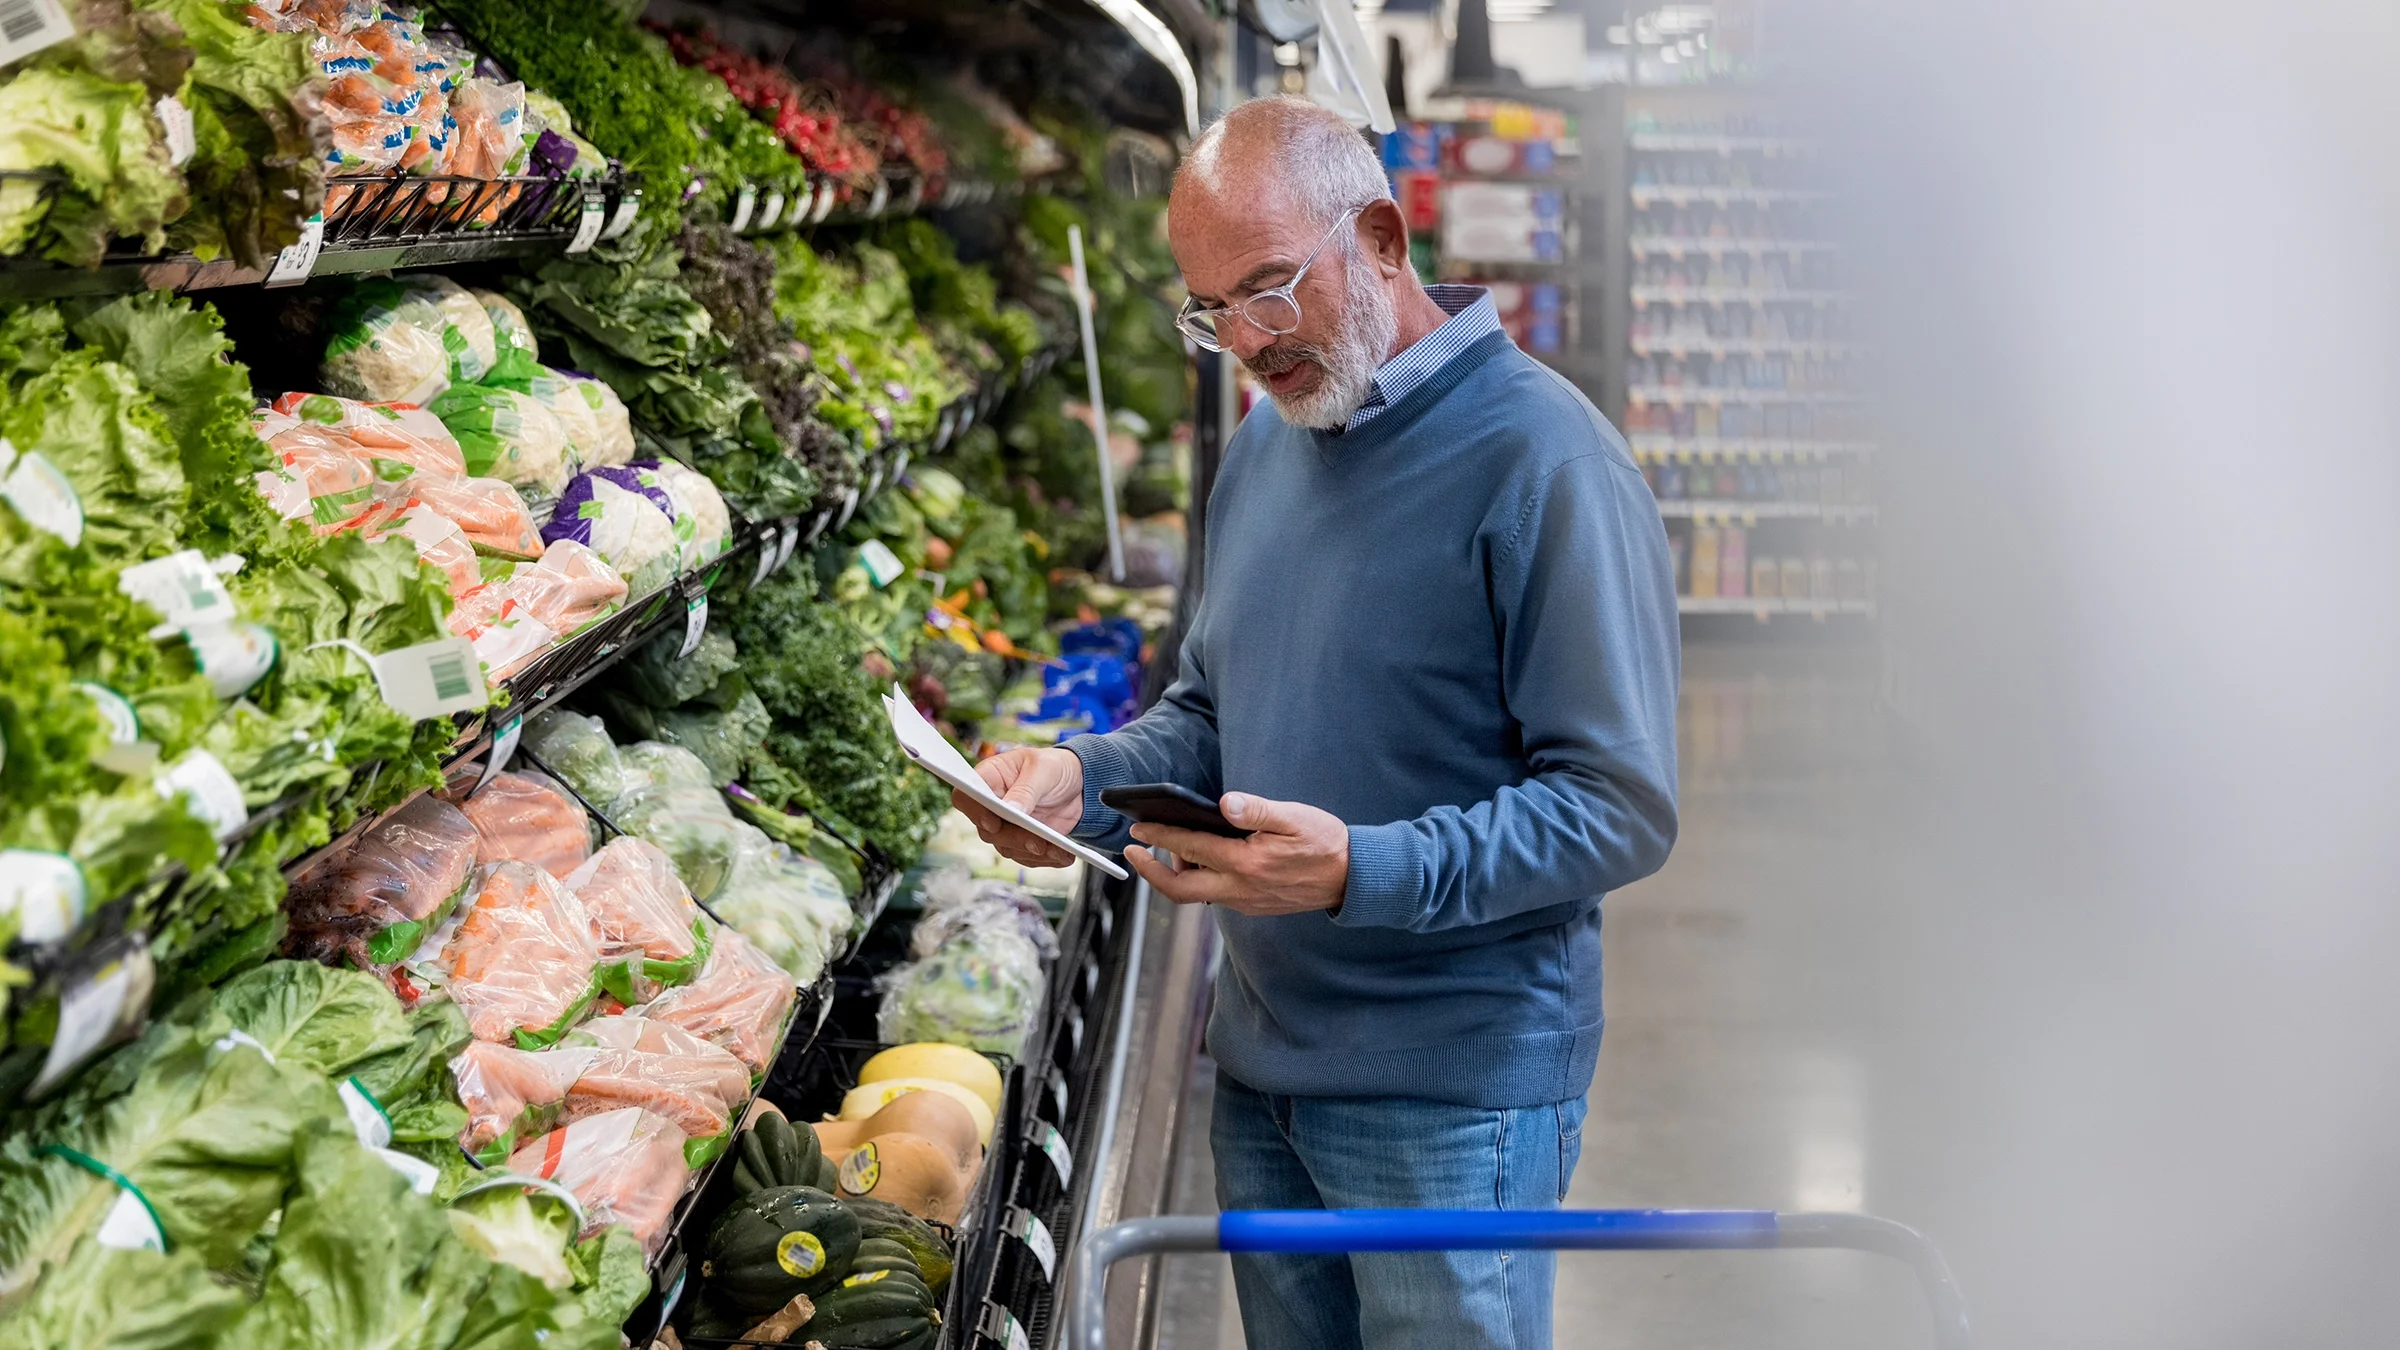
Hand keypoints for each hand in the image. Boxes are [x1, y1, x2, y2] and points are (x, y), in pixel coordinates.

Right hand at [955, 747, 1084, 867]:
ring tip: (1060, 851)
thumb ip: (1026, 789)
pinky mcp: (1021, 841)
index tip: (994, 823)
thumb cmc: (1054, 767)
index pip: (966, 796)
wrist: (1077, 785)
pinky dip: (1046, 859)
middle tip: (1039, 843)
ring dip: (1033, 852)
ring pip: (1007, 847)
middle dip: (1014, 839)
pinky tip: (1064, 855)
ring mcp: (1005, 826)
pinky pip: (1026, 857)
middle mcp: (991, 805)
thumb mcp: (1043, 769)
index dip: (974, 811)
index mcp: (989, 778)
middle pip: (987, 830)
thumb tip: (1010, 809)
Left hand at [1124, 793, 1349, 916]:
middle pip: (1180, 889)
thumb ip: (1258, 810)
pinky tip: (1201, 861)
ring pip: (1196, 894)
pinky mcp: (1253, 906)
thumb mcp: (1295, 817)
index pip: (1191, 848)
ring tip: (1170, 849)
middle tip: (1133, 851)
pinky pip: (1215, 896)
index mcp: (1247, 863)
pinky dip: (1199, 880)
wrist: (1351, 878)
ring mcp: (1246, 902)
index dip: (1160, 837)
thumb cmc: (1324, 842)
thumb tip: (1225, 803)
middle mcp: (1241, 888)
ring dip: (1176, 874)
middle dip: (1150, 871)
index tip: (1139, 828)